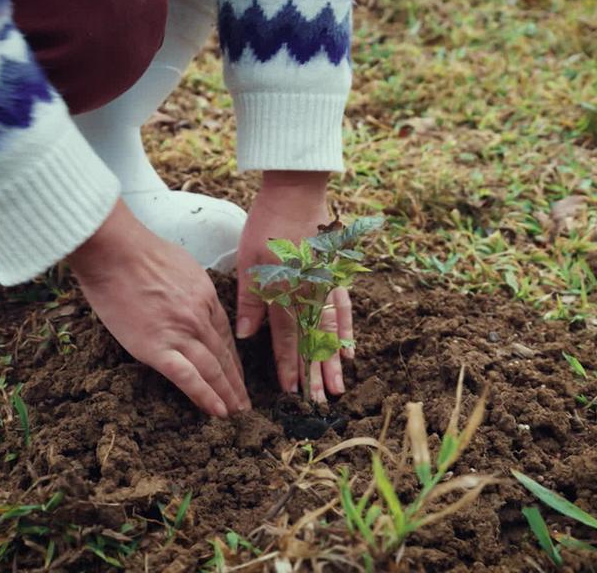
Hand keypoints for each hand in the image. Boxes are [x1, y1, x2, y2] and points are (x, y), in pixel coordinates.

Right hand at [68, 201, 249, 416]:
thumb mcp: (180, 265)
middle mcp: (199, 317)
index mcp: (205, 296)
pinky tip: (217, 411)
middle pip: (223, 355)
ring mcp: (180, 333)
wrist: (115, 251)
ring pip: (212, 370)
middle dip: (236, 381)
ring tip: (237, 413)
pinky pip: (187, 378)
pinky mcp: (157, 347)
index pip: (224, 334)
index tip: (239, 374)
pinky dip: (204, 396)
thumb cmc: (138, 251)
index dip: (233, 358)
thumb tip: (184, 298)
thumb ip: (188, 287)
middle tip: (245, 403)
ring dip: (227, 394)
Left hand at [235, 171, 353, 402]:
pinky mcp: (338, 274)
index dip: (288, 366)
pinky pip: (346, 309)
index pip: (286, 338)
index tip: (289, 391)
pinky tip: (350, 351)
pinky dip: (348, 332)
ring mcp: (327, 285)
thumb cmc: (266, 224)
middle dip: (315, 374)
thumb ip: (250, 300)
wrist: (297, 192)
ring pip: (332, 331)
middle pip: (313, 342)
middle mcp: (309, 294)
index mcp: (285, 292)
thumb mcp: (249, 260)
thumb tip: (246, 337)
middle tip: (320, 404)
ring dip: (333, 361)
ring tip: (337, 388)